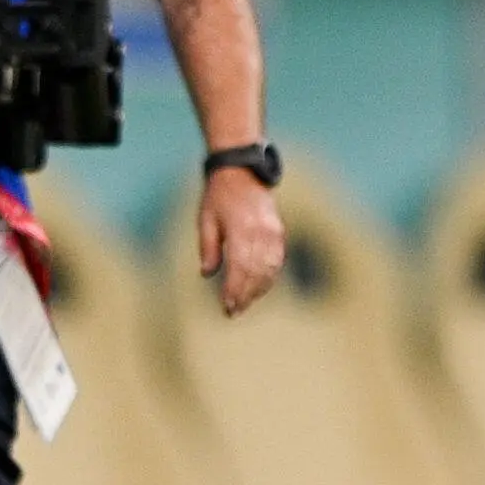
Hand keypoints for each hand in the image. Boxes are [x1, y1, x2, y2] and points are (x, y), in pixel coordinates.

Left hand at [197, 166, 284, 316]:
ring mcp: (273, 232)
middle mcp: (260, 232)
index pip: (239, 268)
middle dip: (245, 295)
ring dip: (258, 290)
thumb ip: (208, 248)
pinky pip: (277, 260)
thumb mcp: (206, 220)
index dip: (234, 290)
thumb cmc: (218, 196)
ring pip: (269, 269)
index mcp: (240, 229)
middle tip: (234, 312)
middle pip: (256, 272)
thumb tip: (207, 275)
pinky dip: (270, 277)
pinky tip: (260, 287)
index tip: (226, 307)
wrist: (242, 171)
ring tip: (245, 304)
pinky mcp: (279, 232)